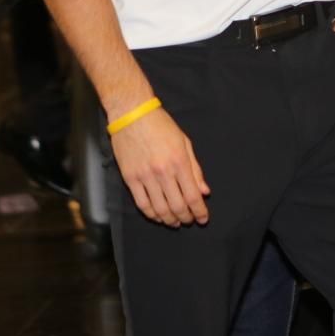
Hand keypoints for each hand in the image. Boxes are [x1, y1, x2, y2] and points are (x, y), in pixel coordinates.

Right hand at [110, 105, 209, 226]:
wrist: (132, 113)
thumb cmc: (160, 125)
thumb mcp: (184, 142)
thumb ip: (195, 169)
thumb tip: (204, 191)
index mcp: (179, 161)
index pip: (193, 196)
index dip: (200, 211)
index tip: (203, 218)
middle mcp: (163, 172)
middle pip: (177, 206)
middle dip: (186, 217)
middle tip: (190, 221)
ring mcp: (145, 176)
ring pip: (159, 209)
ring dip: (169, 219)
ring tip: (175, 221)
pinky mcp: (130, 178)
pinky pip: (142, 203)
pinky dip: (151, 214)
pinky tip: (157, 216)